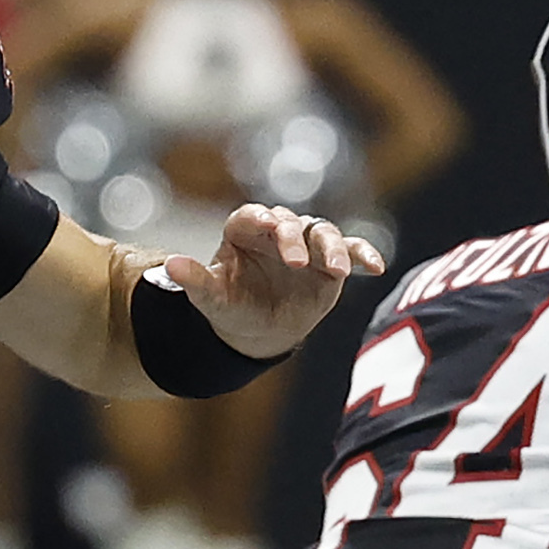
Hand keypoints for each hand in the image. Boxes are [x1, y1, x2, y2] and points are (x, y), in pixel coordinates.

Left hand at [174, 203, 374, 355]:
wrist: (259, 332)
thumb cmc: (232, 309)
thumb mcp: (212, 300)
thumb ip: (195, 281)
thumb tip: (171, 265)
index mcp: (245, 232)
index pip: (251, 216)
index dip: (259, 218)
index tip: (266, 224)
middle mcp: (278, 231)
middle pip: (289, 222)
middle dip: (293, 237)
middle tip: (296, 261)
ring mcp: (307, 244)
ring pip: (323, 232)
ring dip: (333, 247)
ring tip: (337, 270)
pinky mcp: (331, 261)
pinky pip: (352, 250)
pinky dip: (364, 254)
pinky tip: (376, 267)